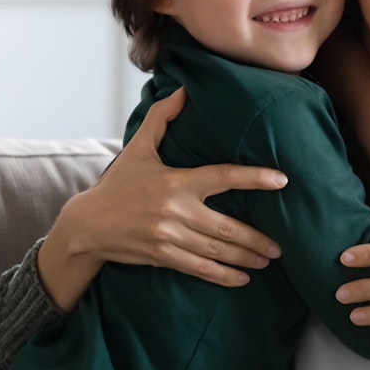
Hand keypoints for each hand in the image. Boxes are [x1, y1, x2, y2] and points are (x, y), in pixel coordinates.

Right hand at [41, 88, 287, 304]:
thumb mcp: (138, 148)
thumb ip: (162, 119)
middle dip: (256, 239)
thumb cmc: (119, 184)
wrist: (87, 224)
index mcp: (177, 182)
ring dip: (246, 258)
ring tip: (268, 259)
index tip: (282, 180)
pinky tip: (244, 279)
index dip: (254, 178)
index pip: (223, 177)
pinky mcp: (163, 256)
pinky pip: (199, 269)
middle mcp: (175, 211)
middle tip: (281, 245)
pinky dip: (223, 276)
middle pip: (226, 227)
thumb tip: (184, 90)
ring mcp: (169, 237)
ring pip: (216, 251)